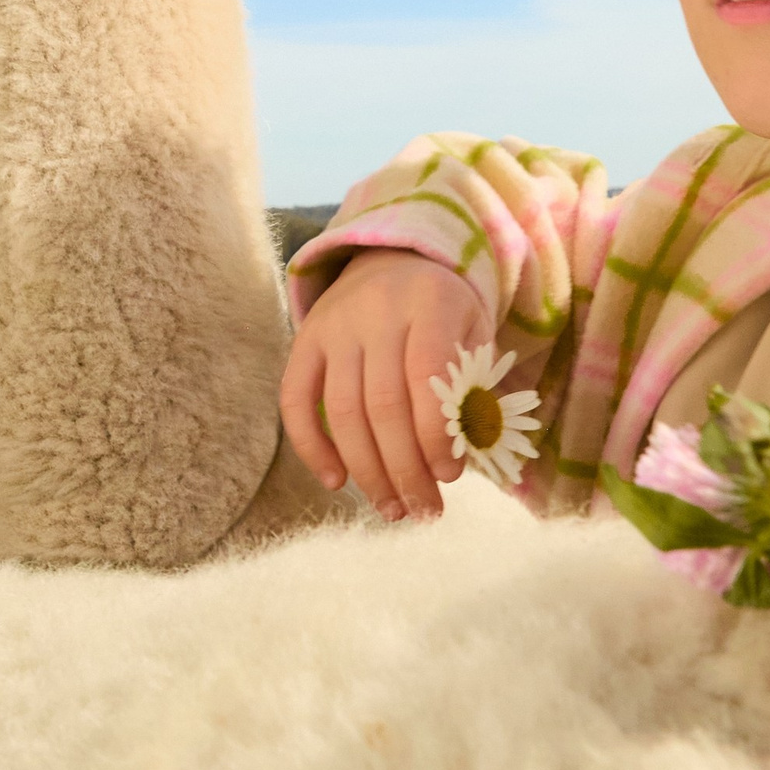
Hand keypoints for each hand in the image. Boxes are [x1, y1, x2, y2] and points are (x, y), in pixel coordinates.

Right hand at [280, 251, 490, 518]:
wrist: (393, 259)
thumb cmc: (444, 311)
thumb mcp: (473, 333)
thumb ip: (471, 388)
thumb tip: (456, 460)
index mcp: (428, 303)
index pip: (427, 378)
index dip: (436, 435)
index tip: (450, 476)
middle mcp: (375, 311)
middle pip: (383, 405)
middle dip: (404, 468)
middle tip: (423, 510)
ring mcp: (334, 325)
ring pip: (344, 410)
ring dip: (366, 470)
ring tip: (391, 508)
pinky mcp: (305, 340)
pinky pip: (296, 400)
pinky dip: (311, 446)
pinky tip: (335, 482)